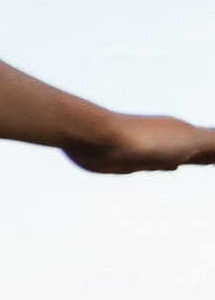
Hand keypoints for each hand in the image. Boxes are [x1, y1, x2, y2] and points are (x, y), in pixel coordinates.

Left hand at [59, 115, 214, 175]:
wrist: (95, 138)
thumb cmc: (145, 140)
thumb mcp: (190, 143)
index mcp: (188, 134)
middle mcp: (173, 138)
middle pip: (203, 147)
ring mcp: (153, 147)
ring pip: (182, 153)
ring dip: (195, 157)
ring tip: (204, 161)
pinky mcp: (134, 159)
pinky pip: (159, 162)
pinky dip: (170, 163)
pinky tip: (167, 165)